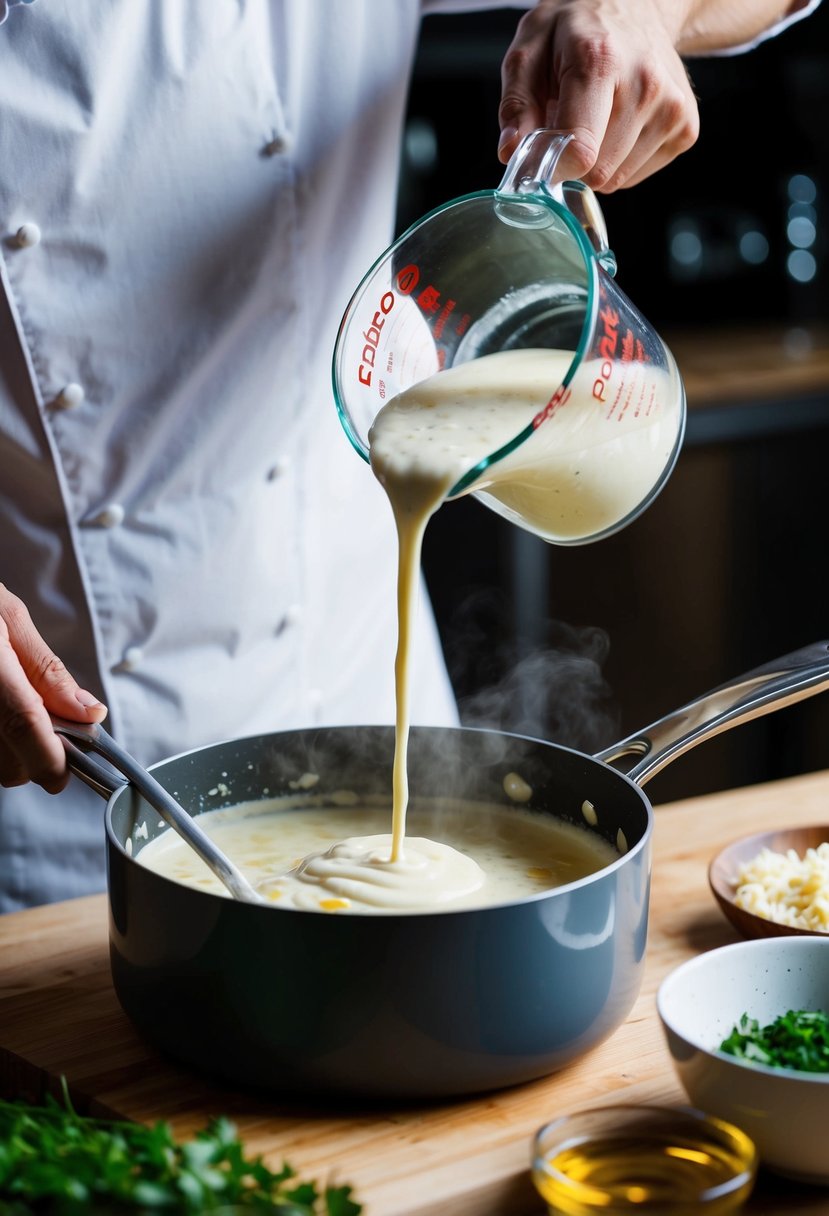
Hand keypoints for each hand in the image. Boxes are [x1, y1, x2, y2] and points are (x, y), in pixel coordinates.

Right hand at [0, 584, 106, 792]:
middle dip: (38, 756)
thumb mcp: (9, 618)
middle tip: (49, 721)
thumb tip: (88, 712)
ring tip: (14, 708)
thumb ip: (48, 670)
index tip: (77, 758)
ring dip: (14, 752)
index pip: (25, 726)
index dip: (56, 756)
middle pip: (11, 766)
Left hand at [498, 0, 699, 190]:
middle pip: (596, 171)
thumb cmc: (580, 27)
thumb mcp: (531, 46)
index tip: (543, 158)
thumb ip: (516, 102)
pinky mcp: (686, 129)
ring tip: (598, 116)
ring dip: (597, 160)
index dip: (554, 167)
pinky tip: (620, 124)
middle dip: (574, 158)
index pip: (579, 150)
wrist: (640, 5)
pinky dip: (620, 160)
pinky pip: (635, 176)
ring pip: (615, 179)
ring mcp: (672, 109)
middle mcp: (644, 85)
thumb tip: (512, 151)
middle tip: (571, 119)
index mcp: (600, 61)